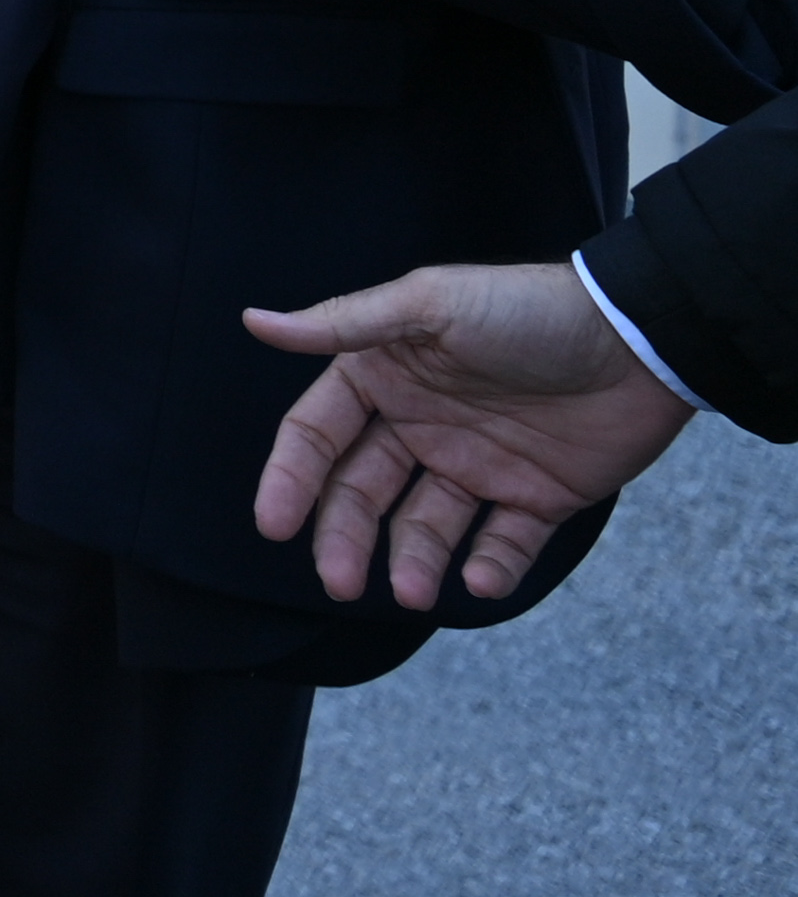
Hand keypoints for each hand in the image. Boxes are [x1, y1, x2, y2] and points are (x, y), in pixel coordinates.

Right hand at [243, 263, 691, 607]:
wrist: (641, 340)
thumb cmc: (529, 310)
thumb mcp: (432, 305)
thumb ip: (346, 324)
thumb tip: (256, 322)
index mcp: (386, 379)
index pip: (318, 436)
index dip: (290, 480)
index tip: (273, 526)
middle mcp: (421, 426)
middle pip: (362, 494)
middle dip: (345, 540)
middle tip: (341, 582)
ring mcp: (477, 466)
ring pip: (425, 528)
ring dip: (413, 562)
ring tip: (415, 592)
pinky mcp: (536, 498)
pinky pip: (502, 544)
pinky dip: (488, 568)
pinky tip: (479, 578)